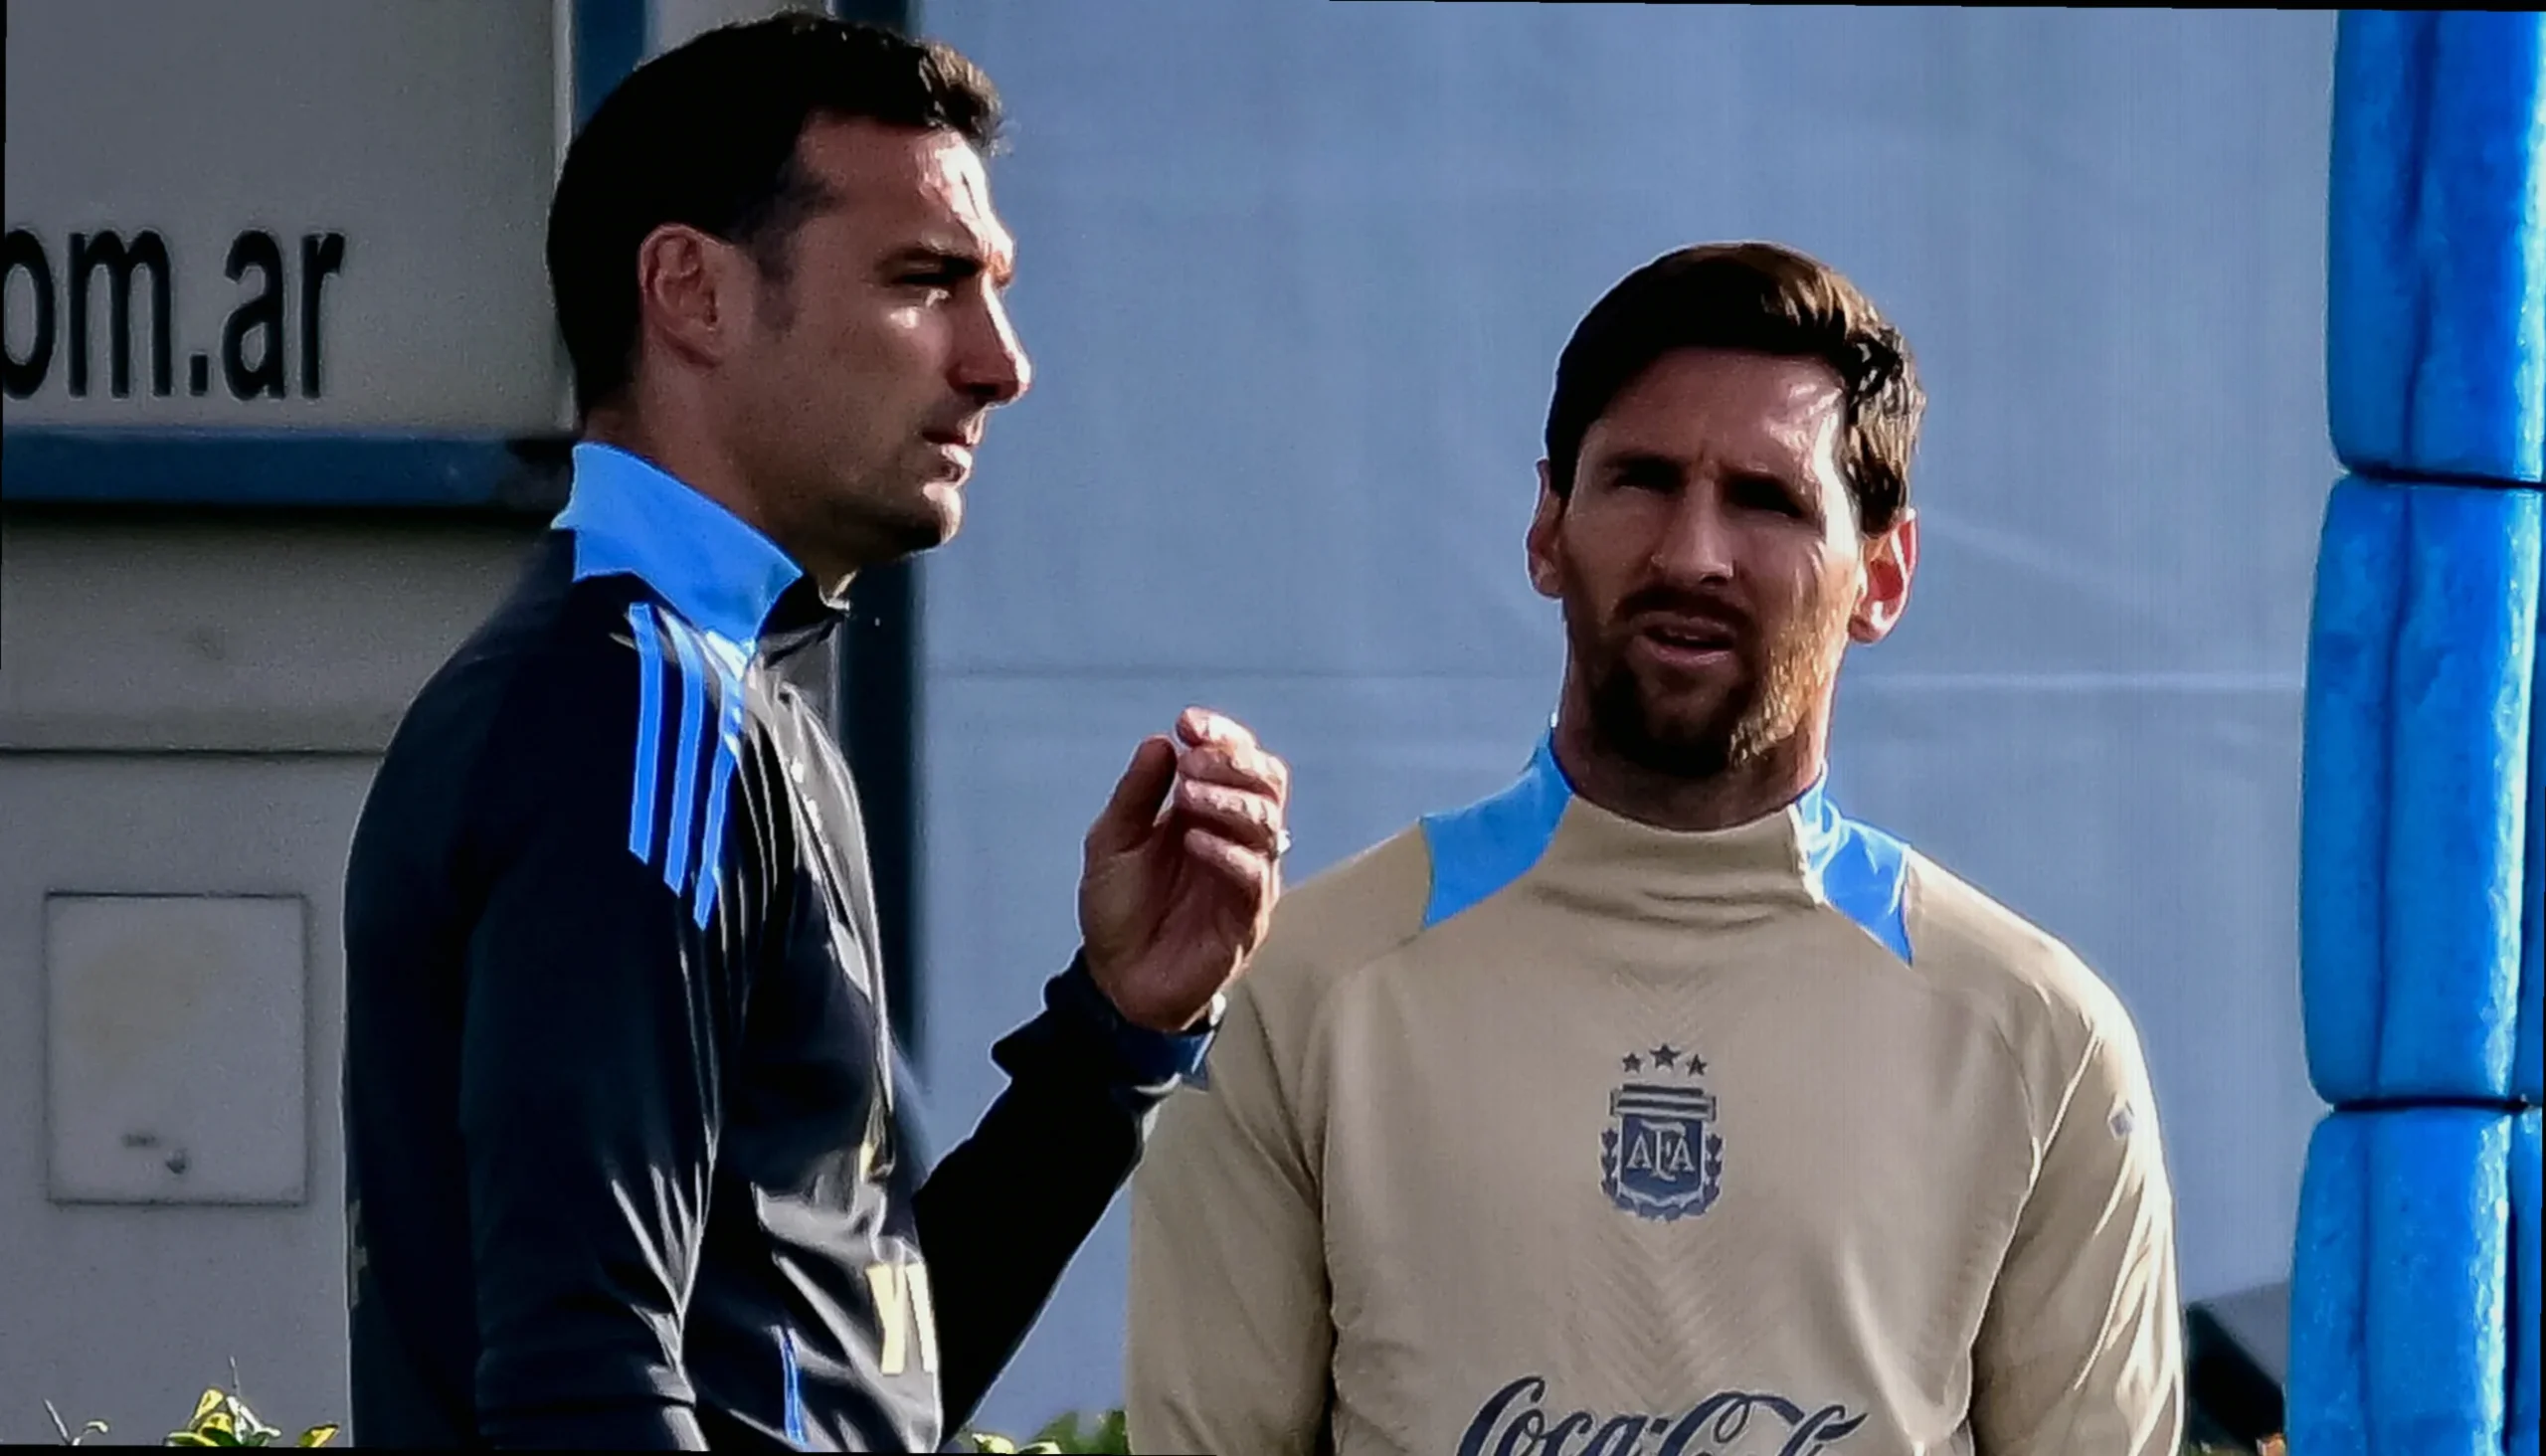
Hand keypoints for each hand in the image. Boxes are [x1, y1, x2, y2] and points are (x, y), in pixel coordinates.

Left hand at [1078, 707, 1290, 1032]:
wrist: (1115, 980)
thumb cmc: (1119, 910)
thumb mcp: (1112, 842)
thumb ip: (1136, 794)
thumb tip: (1160, 742)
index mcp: (1208, 813)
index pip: (1239, 760)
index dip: (1222, 735)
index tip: (1187, 724)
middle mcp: (1236, 839)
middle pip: (1268, 783)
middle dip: (1233, 763)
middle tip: (1190, 765)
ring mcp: (1246, 878)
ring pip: (1268, 824)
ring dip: (1229, 801)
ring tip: (1187, 797)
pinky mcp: (1247, 920)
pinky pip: (1254, 877)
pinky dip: (1227, 852)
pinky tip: (1193, 840)